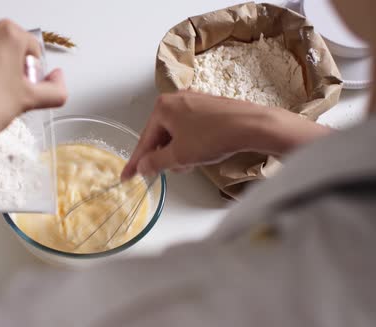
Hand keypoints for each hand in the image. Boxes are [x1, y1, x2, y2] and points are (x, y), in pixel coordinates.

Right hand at [121, 91, 331, 179]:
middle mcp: (176, 99)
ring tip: (193, 163)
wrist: (252, 126)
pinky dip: (191, 143)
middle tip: (174, 170)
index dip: (136, 162)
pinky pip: (191, 128)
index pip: (144, 140)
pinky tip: (202, 153)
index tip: (127, 176)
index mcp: (163, 107)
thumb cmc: (213, 137)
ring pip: (177, 133)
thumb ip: (155, 162)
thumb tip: (143, 166)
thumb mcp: (179, 156)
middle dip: (165, 156)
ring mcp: (194, 101)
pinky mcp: (210, 107)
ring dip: (180, 151)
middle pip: (160, 135)